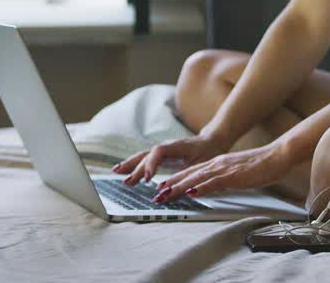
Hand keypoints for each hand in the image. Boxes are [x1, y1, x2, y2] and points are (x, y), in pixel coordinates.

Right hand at [112, 134, 228, 186]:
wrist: (212, 140)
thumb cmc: (208, 152)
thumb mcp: (201, 164)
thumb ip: (187, 176)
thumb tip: (173, 189)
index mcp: (177, 146)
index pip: (159, 152)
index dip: (152, 164)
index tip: (148, 178)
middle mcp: (167, 146)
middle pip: (148, 155)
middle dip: (137, 168)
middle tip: (128, 182)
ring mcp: (163, 149)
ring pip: (144, 156)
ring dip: (131, 164)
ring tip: (116, 172)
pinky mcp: (161, 154)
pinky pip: (145, 158)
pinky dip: (134, 164)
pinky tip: (124, 170)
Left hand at [145, 142, 295, 204]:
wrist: (278, 155)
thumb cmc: (261, 165)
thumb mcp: (237, 172)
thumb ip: (223, 179)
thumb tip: (212, 188)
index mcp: (217, 163)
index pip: (191, 173)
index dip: (175, 180)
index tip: (161, 189)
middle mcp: (217, 164)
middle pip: (189, 175)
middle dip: (171, 185)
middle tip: (155, 196)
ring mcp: (225, 168)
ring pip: (197, 178)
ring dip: (179, 188)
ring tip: (165, 195)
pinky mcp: (234, 175)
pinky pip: (215, 182)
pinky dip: (202, 188)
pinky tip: (192, 193)